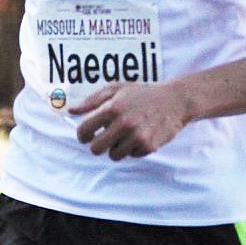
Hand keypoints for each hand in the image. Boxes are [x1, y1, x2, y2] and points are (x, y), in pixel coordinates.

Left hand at [71, 81, 186, 159]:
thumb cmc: (142, 93)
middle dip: (97, 145)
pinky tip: (140, 135)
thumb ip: (92, 100)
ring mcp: (137, 136)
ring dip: (116, 148)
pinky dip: (133, 149)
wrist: (175, 101)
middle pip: (96, 149)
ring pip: (114, 155)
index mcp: (112, 108)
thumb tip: (71, 111)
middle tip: (104, 139)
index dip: (83, 135)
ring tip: (125, 135)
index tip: (87, 135)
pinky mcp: (148, 146)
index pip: (85, 130)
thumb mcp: (116, 89)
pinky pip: (131, 155)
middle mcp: (124, 123)